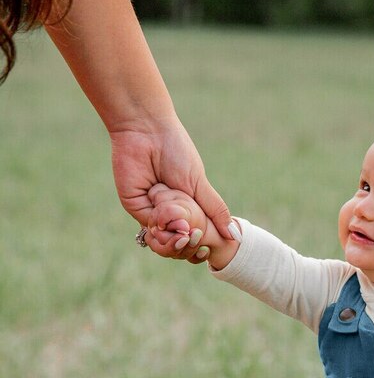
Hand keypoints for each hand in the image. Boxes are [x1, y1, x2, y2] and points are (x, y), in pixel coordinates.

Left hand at [110, 120, 233, 249]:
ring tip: (182, 218)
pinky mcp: (134, 205)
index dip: (202, 242)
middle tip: (193, 231)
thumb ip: (215, 210)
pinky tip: (168, 211)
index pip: (195, 235)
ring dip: (175, 233)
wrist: (148, 132)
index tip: (208, 245)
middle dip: (189, 240)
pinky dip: (161, 224)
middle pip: (179, 241)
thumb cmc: (177, 152)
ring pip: (164, 238)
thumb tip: (234, 236)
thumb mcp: (200, 185)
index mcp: (185, 206)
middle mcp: (167, 210)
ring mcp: (150, 210)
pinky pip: (149, 227)